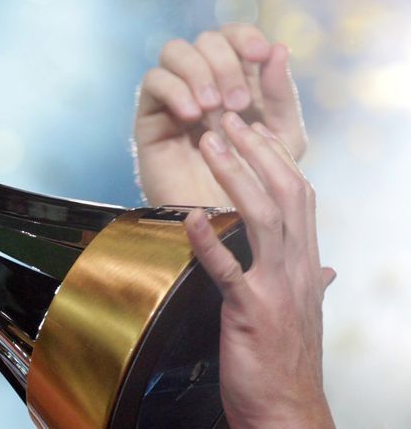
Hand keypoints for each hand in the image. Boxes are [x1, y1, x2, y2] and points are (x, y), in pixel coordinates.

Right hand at [135, 24, 306, 206]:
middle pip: (206, 40)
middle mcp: (202, 82)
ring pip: (175, 51)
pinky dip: (175, 89)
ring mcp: (174, 97)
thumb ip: (280, 94)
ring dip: (199, 71)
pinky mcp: (150, 117)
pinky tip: (192, 115)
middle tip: (238, 103)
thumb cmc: (256, 183)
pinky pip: (153, 81)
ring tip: (213, 108)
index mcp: (236, 79)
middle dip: (225, 64)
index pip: (233, 35)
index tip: (261, 55)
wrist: (223, 224)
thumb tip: (279, 47)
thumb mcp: (282, 137)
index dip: (245, 36)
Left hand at [185, 112, 333, 428]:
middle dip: (257, 151)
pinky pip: (228, 269)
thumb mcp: (303, 315)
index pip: (299, 196)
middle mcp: (298, 268)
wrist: (287, 410)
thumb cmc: (286, 362)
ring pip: (262, 217)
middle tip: (229, 118)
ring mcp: (277, 287)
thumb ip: (312, 286)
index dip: (277, 157)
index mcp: (306, 264)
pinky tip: (190, 217)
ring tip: (209, 145)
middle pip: (286, 193)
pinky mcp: (251, 310)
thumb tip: (326, 271)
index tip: (253, 127)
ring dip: (234, 177)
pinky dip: (209, 240)